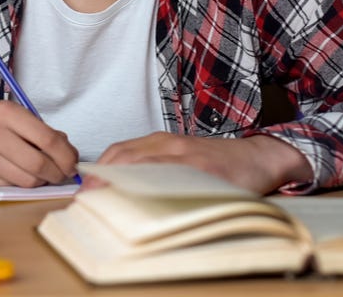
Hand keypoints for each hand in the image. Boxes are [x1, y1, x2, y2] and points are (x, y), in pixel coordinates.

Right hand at [0, 101, 79, 187]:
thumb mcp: (5, 115)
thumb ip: (35, 128)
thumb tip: (66, 146)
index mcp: (6, 112)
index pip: (48, 139)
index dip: (67, 156)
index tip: (72, 163)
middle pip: (40, 163)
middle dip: (57, 174)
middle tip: (61, 175)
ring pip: (27, 179)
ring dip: (40, 182)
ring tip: (42, 176)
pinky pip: (10, 186)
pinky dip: (20, 185)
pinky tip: (18, 176)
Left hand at [98, 133, 312, 194]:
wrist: (258, 157)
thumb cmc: (218, 163)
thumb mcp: (181, 159)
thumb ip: (155, 168)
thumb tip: (123, 190)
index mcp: (161, 142)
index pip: (119, 152)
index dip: (98, 170)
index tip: (84, 189)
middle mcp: (169, 144)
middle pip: (123, 157)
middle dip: (100, 178)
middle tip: (86, 199)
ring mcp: (185, 155)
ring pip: (141, 164)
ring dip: (117, 182)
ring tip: (102, 200)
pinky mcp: (202, 168)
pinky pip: (169, 175)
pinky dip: (149, 184)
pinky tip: (136, 197)